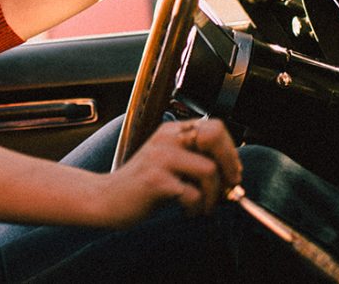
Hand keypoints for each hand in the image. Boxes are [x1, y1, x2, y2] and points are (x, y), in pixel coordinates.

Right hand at [98, 118, 241, 225]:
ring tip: (203, 207)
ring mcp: (160, 158)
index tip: (231, 172)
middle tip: (227, 189)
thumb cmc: (141, 185)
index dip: (230, 150)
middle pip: (214, 137)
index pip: (215, 126)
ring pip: (209, 169)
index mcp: (171, 131)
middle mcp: (166, 138)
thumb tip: (232, 174)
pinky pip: (193, 194)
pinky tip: (187, 211)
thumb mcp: (169, 163)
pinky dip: (197, 208)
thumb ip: (195, 160)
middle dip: (229, 166)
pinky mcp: (156, 180)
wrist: (106, 198)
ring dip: (214, 195)